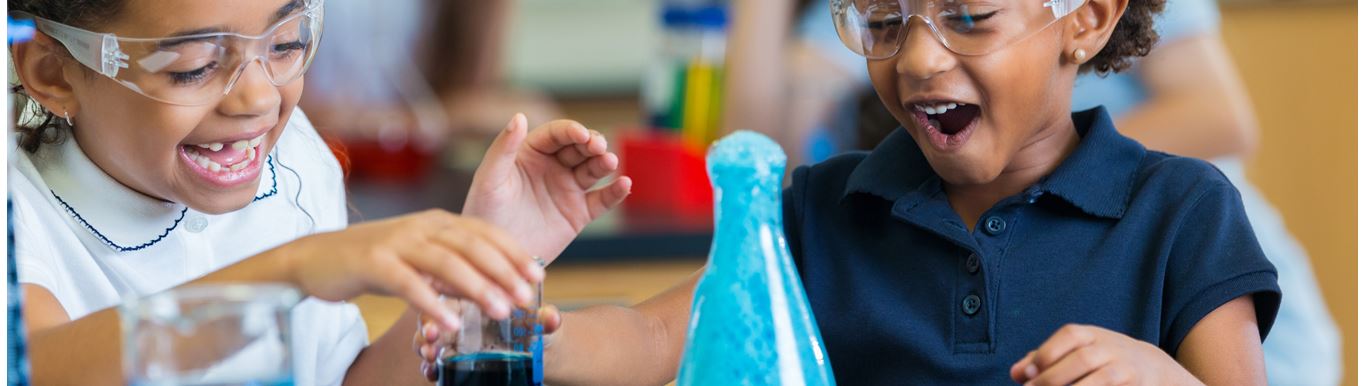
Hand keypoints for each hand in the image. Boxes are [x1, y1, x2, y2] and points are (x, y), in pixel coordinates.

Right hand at [276, 209, 544, 329]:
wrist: (315, 257)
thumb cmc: (375, 260)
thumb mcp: (420, 258)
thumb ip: (453, 268)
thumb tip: (493, 286)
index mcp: (437, 221)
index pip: (485, 232)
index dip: (514, 252)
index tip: (539, 275)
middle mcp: (421, 226)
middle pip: (472, 245)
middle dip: (504, 270)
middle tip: (528, 297)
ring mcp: (397, 241)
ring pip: (445, 262)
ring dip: (477, 286)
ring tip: (500, 310)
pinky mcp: (372, 262)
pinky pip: (407, 283)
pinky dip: (430, 302)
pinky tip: (448, 324)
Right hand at [413, 303, 563, 380]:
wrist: (542, 350)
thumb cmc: (536, 327)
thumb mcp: (540, 321)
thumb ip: (544, 320)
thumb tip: (551, 317)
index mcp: (476, 297)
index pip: (451, 293)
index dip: (442, 302)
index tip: (438, 317)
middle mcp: (460, 317)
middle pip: (434, 318)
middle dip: (427, 329)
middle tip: (429, 340)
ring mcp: (456, 339)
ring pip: (431, 340)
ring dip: (426, 348)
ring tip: (430, 360)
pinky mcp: (457, 361)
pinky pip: (438, 363)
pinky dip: (432, 368)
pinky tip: (432, 373)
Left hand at [462, 114, 631, 261]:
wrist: (495, 258)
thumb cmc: (484, 214)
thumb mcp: (490, 179)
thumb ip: (503, 148)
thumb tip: (519, 116)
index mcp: (531, 153)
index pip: (556, 134)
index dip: (571, 130)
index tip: (581, 134)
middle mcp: (552, 167)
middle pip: (579, 148)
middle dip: (592, 143)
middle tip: (599, 147)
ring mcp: (567, 190)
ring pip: (593, 170)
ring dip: (605, 163)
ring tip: (610, 162)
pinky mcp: (579, 214)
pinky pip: (602, 200)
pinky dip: (615, 192)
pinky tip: (624, 184)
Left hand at [1010, 324, 1200, 385]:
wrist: (1152, 368)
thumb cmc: (1100, 359)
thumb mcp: (1075, 350)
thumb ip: (1043, 359)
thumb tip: (1016, 373)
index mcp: (1091, 335)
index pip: (1069, 336)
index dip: (1046, 354)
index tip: (1026, 375)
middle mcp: (1111, 348)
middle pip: (1083, 360)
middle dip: (1054, 379)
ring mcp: (1126, 369)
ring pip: (1101, 380)